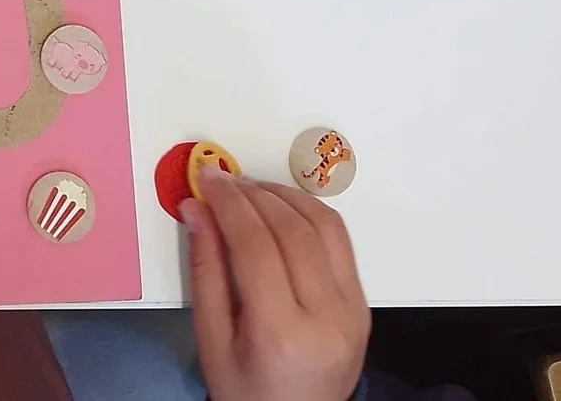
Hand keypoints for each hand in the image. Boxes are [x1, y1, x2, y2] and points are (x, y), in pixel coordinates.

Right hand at [184, 166, 369, 400]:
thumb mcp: (211, 340)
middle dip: (255, 194)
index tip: (210, 180)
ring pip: (326, 228)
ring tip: (252, 188)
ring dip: (287, 196)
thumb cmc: (246, 391)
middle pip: (294, 231)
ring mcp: (353, 311)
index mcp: (282, 335)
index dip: (231, 205)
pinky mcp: (363, 305)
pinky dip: (311, 216)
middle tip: (225, 179)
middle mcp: (328, 319)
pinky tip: (283, 209)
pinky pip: (341, 244)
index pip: (257, 248)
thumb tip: (197, 209)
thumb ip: (206, 271)